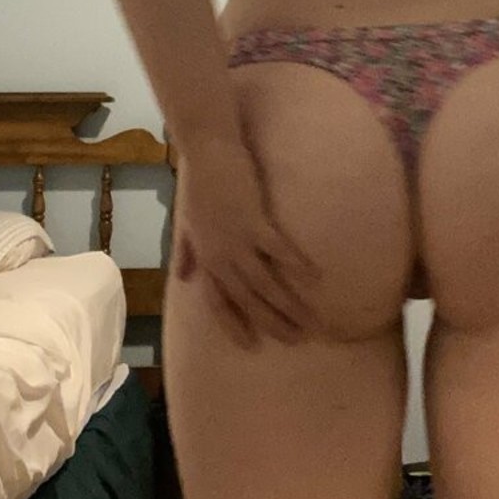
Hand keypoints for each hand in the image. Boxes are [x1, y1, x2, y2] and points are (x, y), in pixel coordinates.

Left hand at [173, 137, 323, 349]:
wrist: (206, 153)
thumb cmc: (198, 184)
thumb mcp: (186, 223)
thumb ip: (186, 252)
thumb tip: (184, 278)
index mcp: (206, 258)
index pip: (220, 303)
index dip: (235, 325)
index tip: (253, 345)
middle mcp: (221, 257)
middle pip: (248, 299)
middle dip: (272, 322)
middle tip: (296, 340)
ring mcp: (238, 241)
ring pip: (266, 283)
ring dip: (289, 304)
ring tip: (311, 320)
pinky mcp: (255, 222)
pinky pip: (280, 251)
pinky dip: (297, 266)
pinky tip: (315, 279)